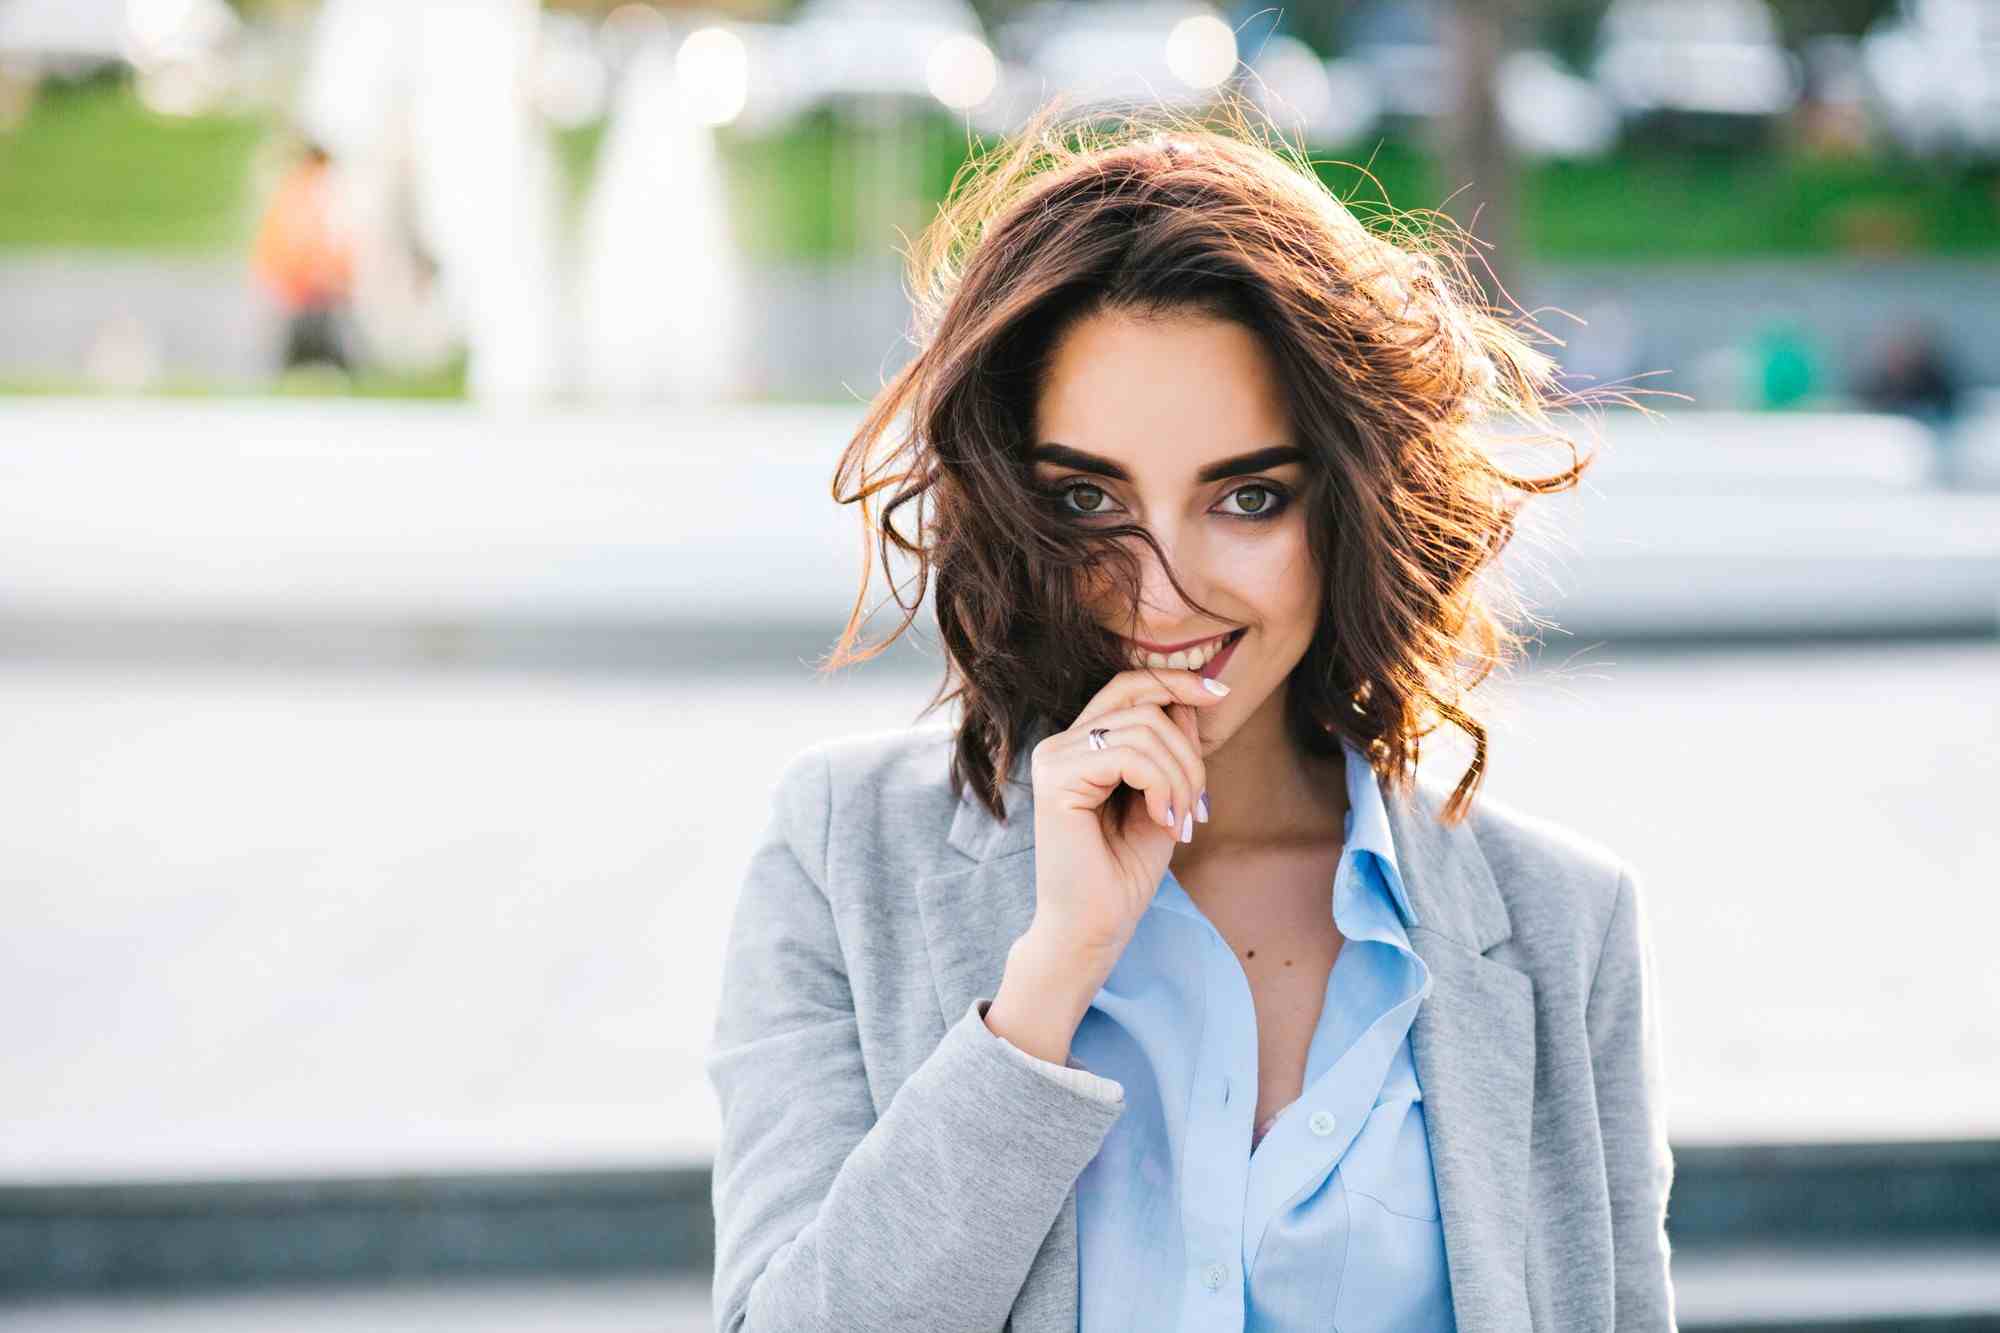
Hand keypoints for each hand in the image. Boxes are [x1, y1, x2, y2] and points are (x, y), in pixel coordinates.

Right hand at [1028, 665, 1228, 962]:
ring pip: (1144, 730)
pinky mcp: (1055, 779)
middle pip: (1144, 704)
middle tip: (1199, 806)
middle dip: (1188, 752)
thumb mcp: (1163, 797)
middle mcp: (1061, 744)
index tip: (1220, 692)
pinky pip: (1130, 755)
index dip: (1175, 681)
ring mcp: (1054, 758)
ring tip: (1181, 820)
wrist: (1096, 927)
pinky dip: (1161, 786)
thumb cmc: (1125, 871)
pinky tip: (1162, 821)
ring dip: (1180, 777)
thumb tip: (1191, 698)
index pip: (1129, 688)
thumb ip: (1170, 749)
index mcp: (1082, 745)